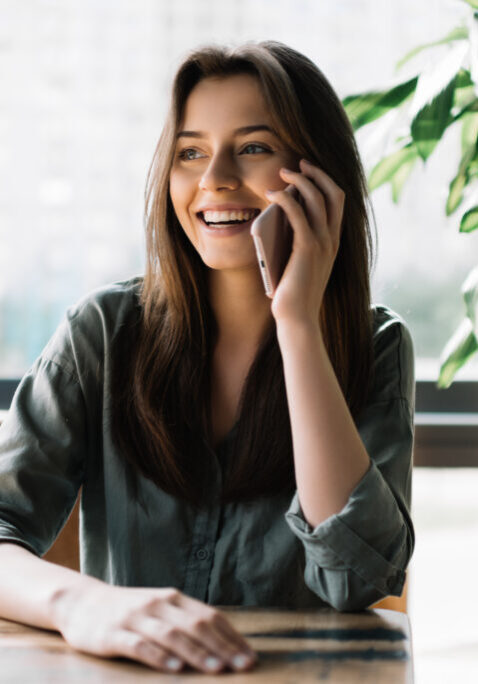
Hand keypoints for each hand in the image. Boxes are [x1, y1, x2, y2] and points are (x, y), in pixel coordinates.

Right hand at [52, 582, 256, 673]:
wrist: (82, 603)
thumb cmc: (130, 611)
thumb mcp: (159, 609)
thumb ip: (185, 621)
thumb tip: (223, 644)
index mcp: (173, 599)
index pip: (209, 616)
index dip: (232, 637)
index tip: (250, 658)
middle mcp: (158, 605)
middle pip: (196, 625)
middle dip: (223, 647)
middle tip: (243, 667)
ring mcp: (135, 618)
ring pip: (172, 635)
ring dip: (197, 652)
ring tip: (217, 668)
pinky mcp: (114, 634)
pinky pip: (140, 645)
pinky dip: (159, 656)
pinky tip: (174, 668)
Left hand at [266, 159, 344, 325]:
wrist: (297, 317)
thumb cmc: (293, 293)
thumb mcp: (299, 262)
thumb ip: (297, 240)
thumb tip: (281, 215)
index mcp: (333, 242)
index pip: (338, 201)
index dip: (325, 181)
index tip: (308, 170)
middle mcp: (333, 239)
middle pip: (333, 193)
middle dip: (316, 173)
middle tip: (298, 164)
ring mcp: (323, 243)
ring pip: (317, 198)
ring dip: (300, 180)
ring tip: (283, 173)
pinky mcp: (307, 248)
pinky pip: (298, 213)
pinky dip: (286, 198)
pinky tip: (272, 194)